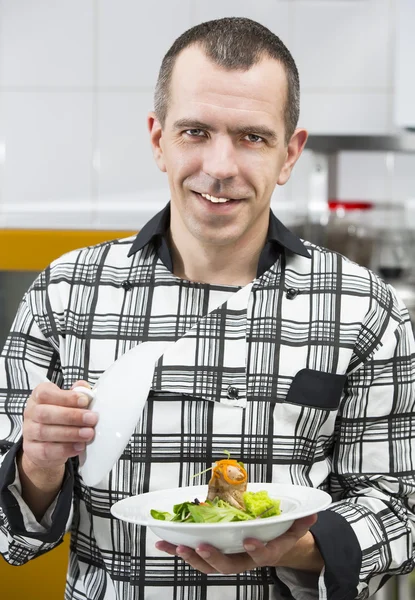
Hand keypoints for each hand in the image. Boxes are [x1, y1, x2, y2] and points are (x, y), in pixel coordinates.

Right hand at [22, 380, 97, 470]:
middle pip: (45, 413)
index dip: (66, 397)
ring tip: (88, 433)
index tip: (85, 401)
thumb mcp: (67, 401)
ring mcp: (28, 431)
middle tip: (91, 419)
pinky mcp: (31, 449)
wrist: (46, 442)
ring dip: (70, 433)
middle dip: (71, 416)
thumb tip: (84, 388)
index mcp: (38, 395)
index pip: (46, 394)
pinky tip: (79, 446)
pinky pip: (46, 450)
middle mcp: (31, 412)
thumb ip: (77, 392)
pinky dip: (65, 449)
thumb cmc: (59, 415)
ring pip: (45, 432)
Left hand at [156, 515, 321, 573]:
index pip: (262, 555)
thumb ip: (300, 522)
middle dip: (213, 558)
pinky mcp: (212, 553)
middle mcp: (243, 559)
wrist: (269, 548)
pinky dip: (178, 550)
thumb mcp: (292, 528)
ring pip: (207, 565)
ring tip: (174, 546)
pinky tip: (163, 542)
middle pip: (227, 566)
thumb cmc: (277, 535)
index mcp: (263, 552)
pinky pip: (195, 555)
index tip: (249, 540)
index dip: (256, 550)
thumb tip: (312, 514)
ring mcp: (226, 558)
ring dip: (189, 556)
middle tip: (200, 546)